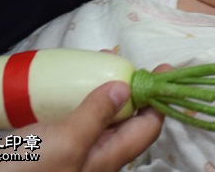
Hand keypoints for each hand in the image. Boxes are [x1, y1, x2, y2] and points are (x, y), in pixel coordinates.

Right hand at [0, 65, 169, 171]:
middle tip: (122, 57)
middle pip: (124, 118)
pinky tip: (62, 82)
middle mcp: (95, 154)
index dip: (158, 98)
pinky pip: (71, 116)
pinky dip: (73, 96)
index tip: (164, 69)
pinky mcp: (50, 144)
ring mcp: (72, 149)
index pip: (148, 126)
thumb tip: (127, 89)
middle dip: (128, 87)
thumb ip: (96, 115)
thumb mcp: (67, 141)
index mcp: (108, 157)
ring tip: (95, 61)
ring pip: (97, 114)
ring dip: (100, 87)